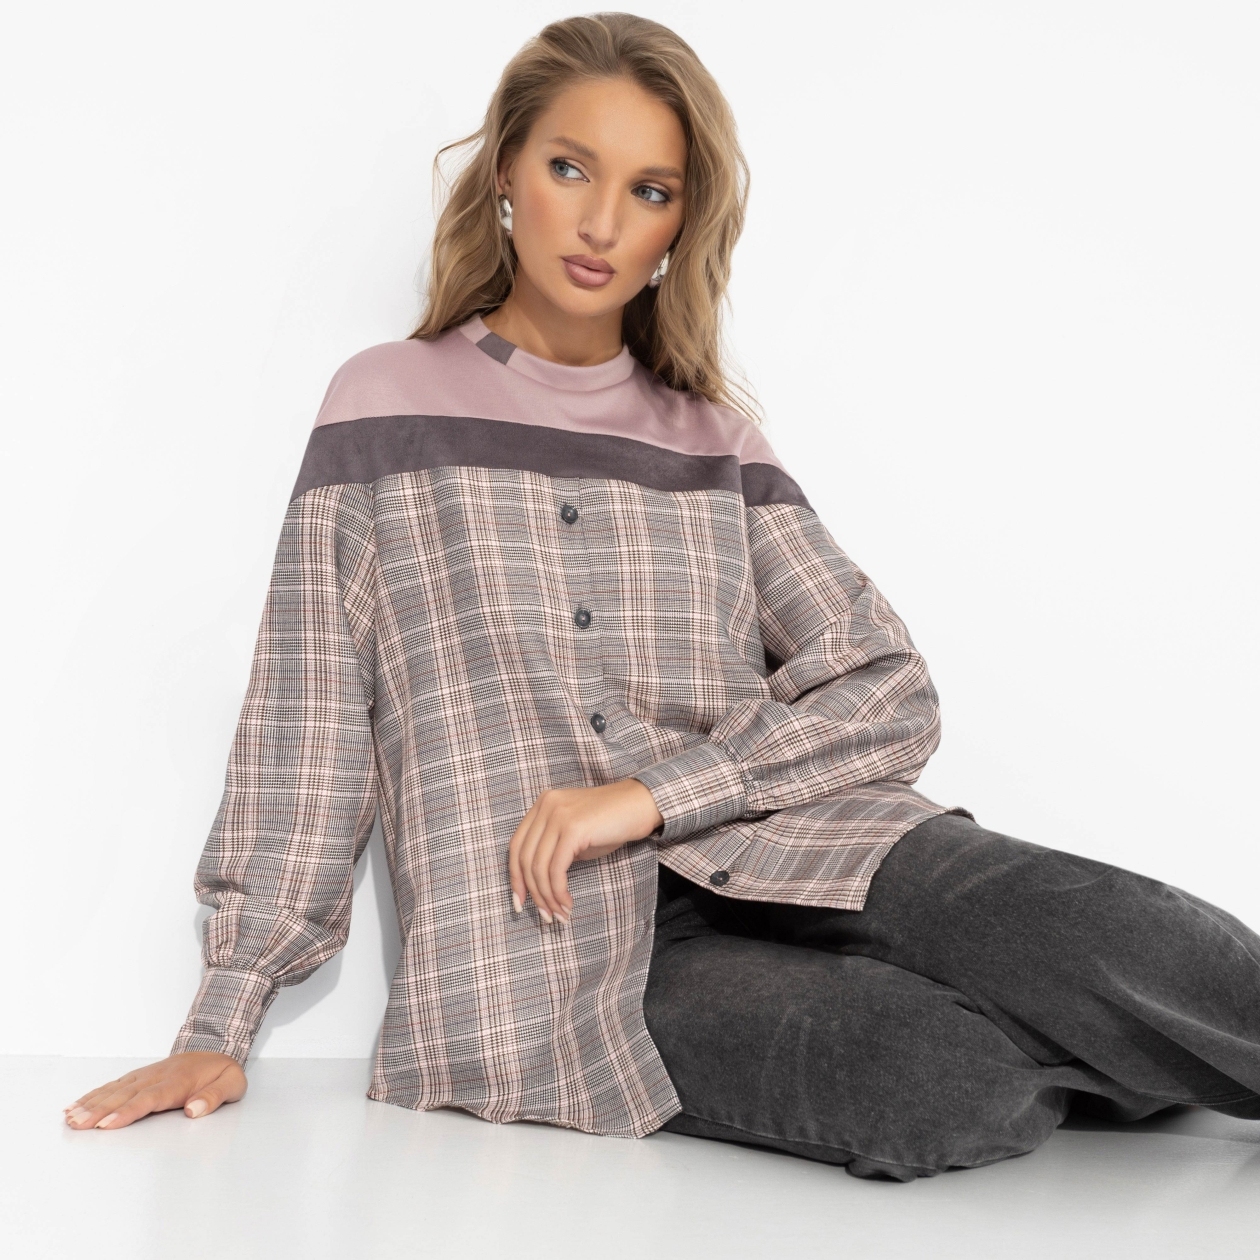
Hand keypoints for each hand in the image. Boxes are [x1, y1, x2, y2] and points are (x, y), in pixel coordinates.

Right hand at [63, 1051, 245, 1130]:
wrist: (218, 1048)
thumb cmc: (222, 1071)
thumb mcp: (233, 1083)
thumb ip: (215, 1097)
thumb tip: (194, 1110)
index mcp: (179, 1081)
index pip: (149, 1098)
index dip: (128, 1112)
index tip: (107, 1125)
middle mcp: (157, 1076)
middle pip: (125, 1095)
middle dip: (100, 1110)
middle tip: (78, 1125)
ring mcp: (146, 1075)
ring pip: (115, 1089)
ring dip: (92, 1103)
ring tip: (71, 1118)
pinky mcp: (139, 1076)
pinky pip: (114, 1085)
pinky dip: (94, 1094)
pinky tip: (76, 1105)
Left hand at [508, 778, 663, 924]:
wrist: (641, 806)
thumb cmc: (610, 823)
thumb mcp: (574, 833)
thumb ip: (553, 848)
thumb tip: (537, 885)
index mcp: (542, 805)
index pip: (516, 846)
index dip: (515, 877)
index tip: (520, 902)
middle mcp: (546, 806)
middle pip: (524, 859)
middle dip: (533, 893)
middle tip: (545, 916)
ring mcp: (558, 815)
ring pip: (539, 867)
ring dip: (548, 897)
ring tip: (559, 915)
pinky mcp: (573, 828)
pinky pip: (556, 869)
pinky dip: (559, 891)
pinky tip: (567, 903)